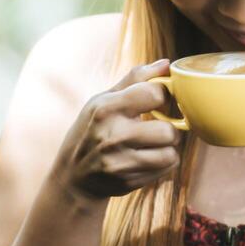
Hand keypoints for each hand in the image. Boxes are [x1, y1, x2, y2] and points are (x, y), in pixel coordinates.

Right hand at [51, 58, 182, 203]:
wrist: (73, 176)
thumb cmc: (93, 130)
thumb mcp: (103, 100)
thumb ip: (135, 80)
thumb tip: (166, 64)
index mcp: (106, 108)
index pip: (154, 94)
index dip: (163, 96)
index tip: (156, 101)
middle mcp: (112, 135)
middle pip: (168, 130)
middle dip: (167, 129)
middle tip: (154, 129)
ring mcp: (119, 162)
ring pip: (171, 152)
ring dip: (167, 148)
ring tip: (151, 145)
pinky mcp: (127, 181)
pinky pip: (167, 168)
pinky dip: (163, 163)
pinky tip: (146, 159)